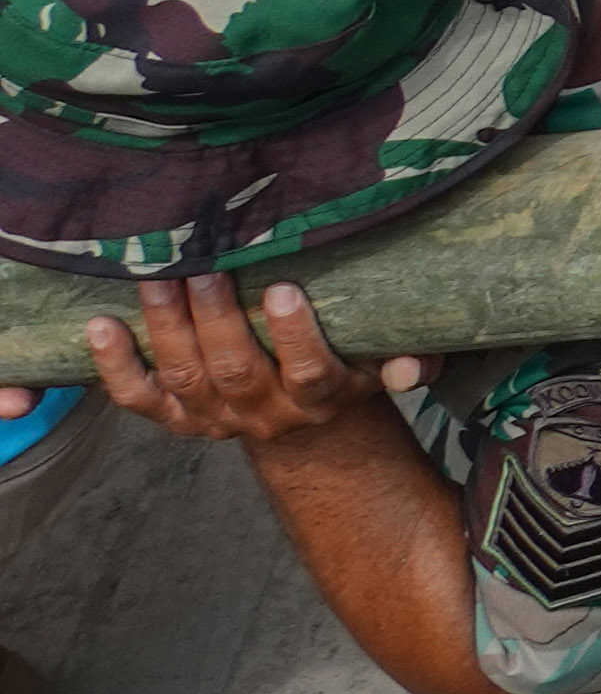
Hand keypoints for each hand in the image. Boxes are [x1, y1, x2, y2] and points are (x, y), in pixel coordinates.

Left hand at [88, 277, 423, 449]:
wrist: (309, 427)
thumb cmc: (349, 366)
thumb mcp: (384, 363)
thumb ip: (406, 360)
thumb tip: (409, 368)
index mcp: (320, 397)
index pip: (309, 371)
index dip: (293, 335)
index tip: (280, 291)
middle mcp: (265, 413)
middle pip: (237, 370)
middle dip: (216, 318)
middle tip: (203, 266)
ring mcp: (216, 418)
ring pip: (187, 377)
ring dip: (167, 327)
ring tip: (157, 278)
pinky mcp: (178, 419)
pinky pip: (140, 399)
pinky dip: (116, 366)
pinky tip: (100, 326)